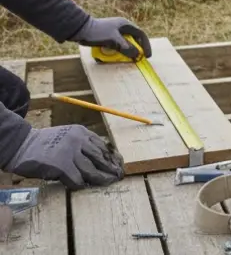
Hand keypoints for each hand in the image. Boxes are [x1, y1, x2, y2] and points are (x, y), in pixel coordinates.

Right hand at [5, 125, 123, 188]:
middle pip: (101, 158)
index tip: (118, 165)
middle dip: (112, 169)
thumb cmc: (44, 144)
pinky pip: (77, 179)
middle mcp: (79, 140)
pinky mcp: (61, 166)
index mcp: (82, 132)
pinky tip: (83, 187)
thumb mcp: (67, 136)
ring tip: (109, 183)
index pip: (103, 147)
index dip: (112, 158)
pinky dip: (80, 185)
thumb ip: (82, 145)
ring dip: (102, 179)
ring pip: (92, 170)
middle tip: (119, 176)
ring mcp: (70, 153)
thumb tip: (100, 160)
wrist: (22, 145)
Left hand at [73, 17, 150, 59]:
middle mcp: (121, 28)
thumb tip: (137, 55)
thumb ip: (126, 48)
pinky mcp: (107, 37)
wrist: (79, 29)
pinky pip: (116, 45)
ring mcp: (114, 32)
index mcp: (125, 25)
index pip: (141, 35)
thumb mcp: (113, 40)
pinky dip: (117, 51)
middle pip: (133, 39)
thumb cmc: (97, 32)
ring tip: (125, 59)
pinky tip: (114, 56)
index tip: (146, 55)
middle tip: (137, 59)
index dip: (145, 45)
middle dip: (135, 50)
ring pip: (124, 43)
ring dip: (125, 51)